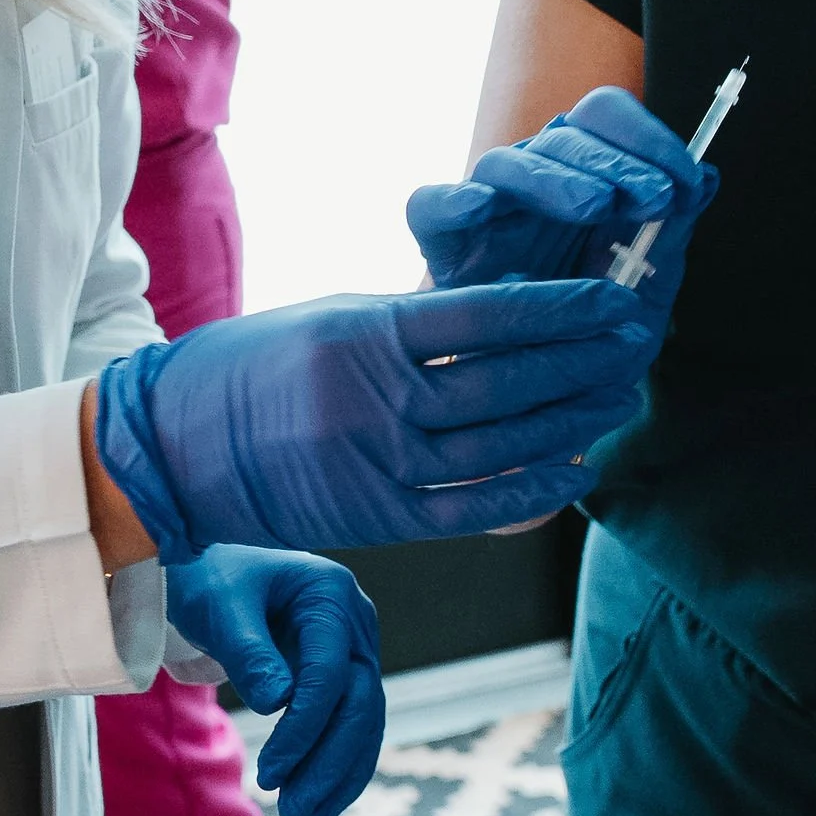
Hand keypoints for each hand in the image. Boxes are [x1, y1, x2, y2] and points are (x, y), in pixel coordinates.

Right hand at [91, 279, 652, 566]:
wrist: (177, 450)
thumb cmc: (255, 367)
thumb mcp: (334, 315)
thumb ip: (415, 320)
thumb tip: (505, 313)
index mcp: (367, 335)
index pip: (487, 315)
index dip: (560, 308)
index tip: (611, 298)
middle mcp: (379, 402)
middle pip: (509, 380)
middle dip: (584, 360)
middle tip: (638, 340)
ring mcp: (382, 465)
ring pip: (502, 442)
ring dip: (573, 420)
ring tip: (621, 395)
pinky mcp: (382, 518)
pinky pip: (475, 508)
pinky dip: (531, 490)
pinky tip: (577, 469)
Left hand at [162, 546, 384, 815]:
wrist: (210, 576)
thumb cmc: (209, 582)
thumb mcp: (220, 609)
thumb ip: (249, 652)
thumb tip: (278, 702)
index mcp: (331, 594)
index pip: (330, 673)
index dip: (305, 728)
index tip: (270, 773)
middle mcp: (356, 622)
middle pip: (360, 704)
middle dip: (328, 763)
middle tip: (291, 811)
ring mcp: (356, 651)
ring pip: (363, 724)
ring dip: (338, 776)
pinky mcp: (345, 677)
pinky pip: (352, 729)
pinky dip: (338, 769)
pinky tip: (319, 809)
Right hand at [406, 88, 716, 349]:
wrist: (542, 408)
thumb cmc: (592, 342)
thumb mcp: (644, 292)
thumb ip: (672, 235)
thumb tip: (706, 177)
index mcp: (586, 178)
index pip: (606, 119)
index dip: (647, 139)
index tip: (684, 182)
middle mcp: (535, 183)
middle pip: (565, 135)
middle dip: (618, 161)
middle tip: (655, 197)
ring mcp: (486, 210)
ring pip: (507, 163)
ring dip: (556, 176)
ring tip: (595, 206)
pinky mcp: (443, 244)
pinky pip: (430, 206)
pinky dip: (453, 200)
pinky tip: (481, 207)